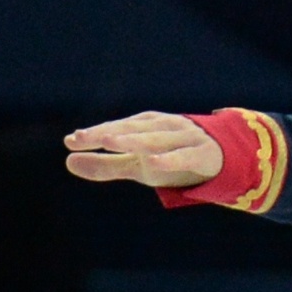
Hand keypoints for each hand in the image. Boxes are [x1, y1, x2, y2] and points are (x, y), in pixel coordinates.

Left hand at [64, 113, 221, 187]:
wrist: (224, 156)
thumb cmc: (172, 157)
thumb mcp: (136, 165)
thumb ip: (104, 164)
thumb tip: (67, 160)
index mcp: (147, 126)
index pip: (116, 128)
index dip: (94, 134)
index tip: (70, 141)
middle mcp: (164, 127)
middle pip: (132, 129)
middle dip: (107, 132)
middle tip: (82, 137)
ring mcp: (184, 138)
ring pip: (155, 138)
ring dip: (132, 139)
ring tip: (109, 141)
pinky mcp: (201, 154)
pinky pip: (183, 156)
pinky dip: (168, 158)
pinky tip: (151, 162)